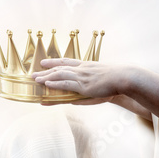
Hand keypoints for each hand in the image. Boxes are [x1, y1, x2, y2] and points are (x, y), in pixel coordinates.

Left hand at [32, 58, 158, 117]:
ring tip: (36, 80)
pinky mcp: (84, 86)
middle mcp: (82, 69)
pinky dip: (55, 83)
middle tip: (34, 73)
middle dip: (45, 71)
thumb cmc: (117, 80)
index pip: (67, 62)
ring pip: (60, 75)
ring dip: (46, 77)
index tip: (45, 62)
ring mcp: (82, 77)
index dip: (55, 62)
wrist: (124, 78)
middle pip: (59, 68)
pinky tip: (47, 84)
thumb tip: (80, 95)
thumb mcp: (102, 82)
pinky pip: (66, 83)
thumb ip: (90, 88)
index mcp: (86, 66)